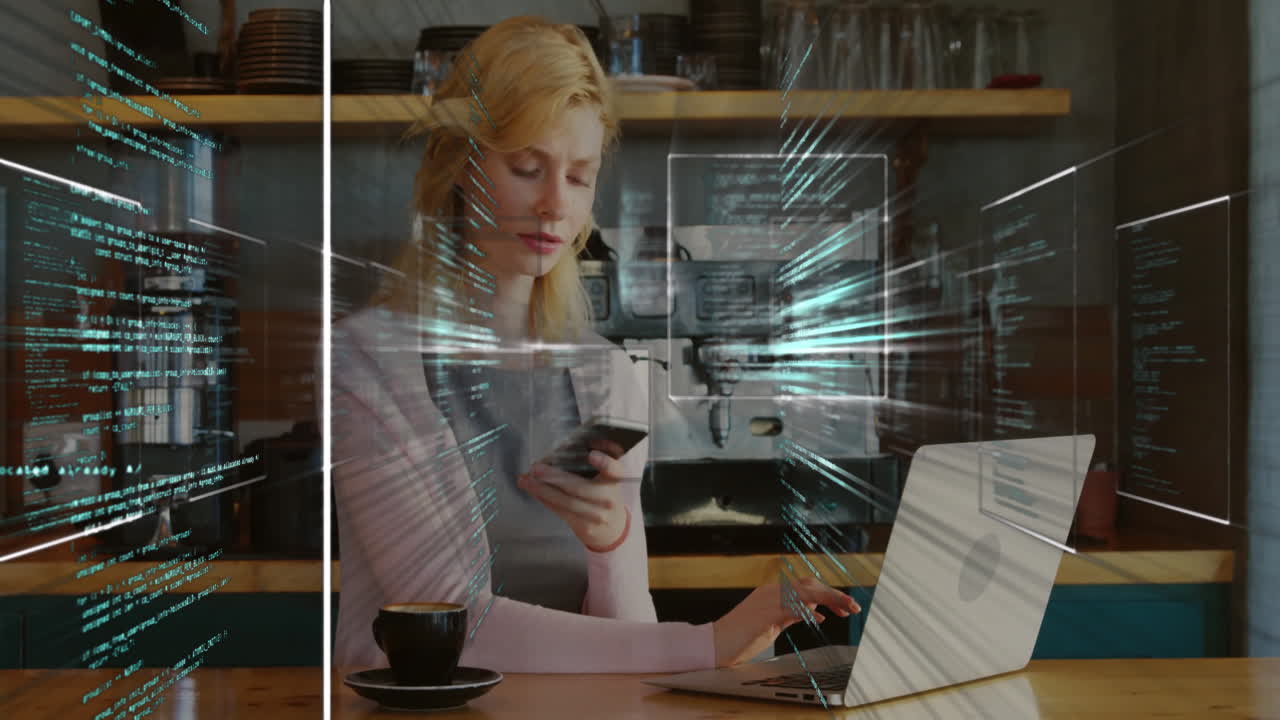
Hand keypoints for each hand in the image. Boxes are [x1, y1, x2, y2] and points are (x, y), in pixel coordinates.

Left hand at [517, 439, 629, 551]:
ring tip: (526, 480)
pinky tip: (532, 490)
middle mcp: (607, 498)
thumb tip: (562, 448)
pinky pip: (559, 510)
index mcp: (614, 480)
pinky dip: (544, 499)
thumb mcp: (607, 477)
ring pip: (565, 502)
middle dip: (555, 477)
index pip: (614, 470)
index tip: (592, 455)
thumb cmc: (605, 494)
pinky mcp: (582, 525)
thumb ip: (594, 463)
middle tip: (536, 468)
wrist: (612, 528)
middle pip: (579, 488)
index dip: (604, 463)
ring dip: (542, 490)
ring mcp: (596, 514)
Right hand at [711, 577, 860, 666]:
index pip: (806, 586)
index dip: (828, 594)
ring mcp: (768, 600)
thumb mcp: (772, 623)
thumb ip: (791, 614)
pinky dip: (809, 611)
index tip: (844, 605)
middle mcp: (771, 591)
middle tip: (852, 606)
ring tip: (847, 607)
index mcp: (772, 593)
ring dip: (830, 598)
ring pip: (806, 592)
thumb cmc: (741, 637)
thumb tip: (813, 611)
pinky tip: (819, 619)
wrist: (715, 643)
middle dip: (834, 594)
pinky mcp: (766, 613)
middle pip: (810, 584)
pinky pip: (793, 607)